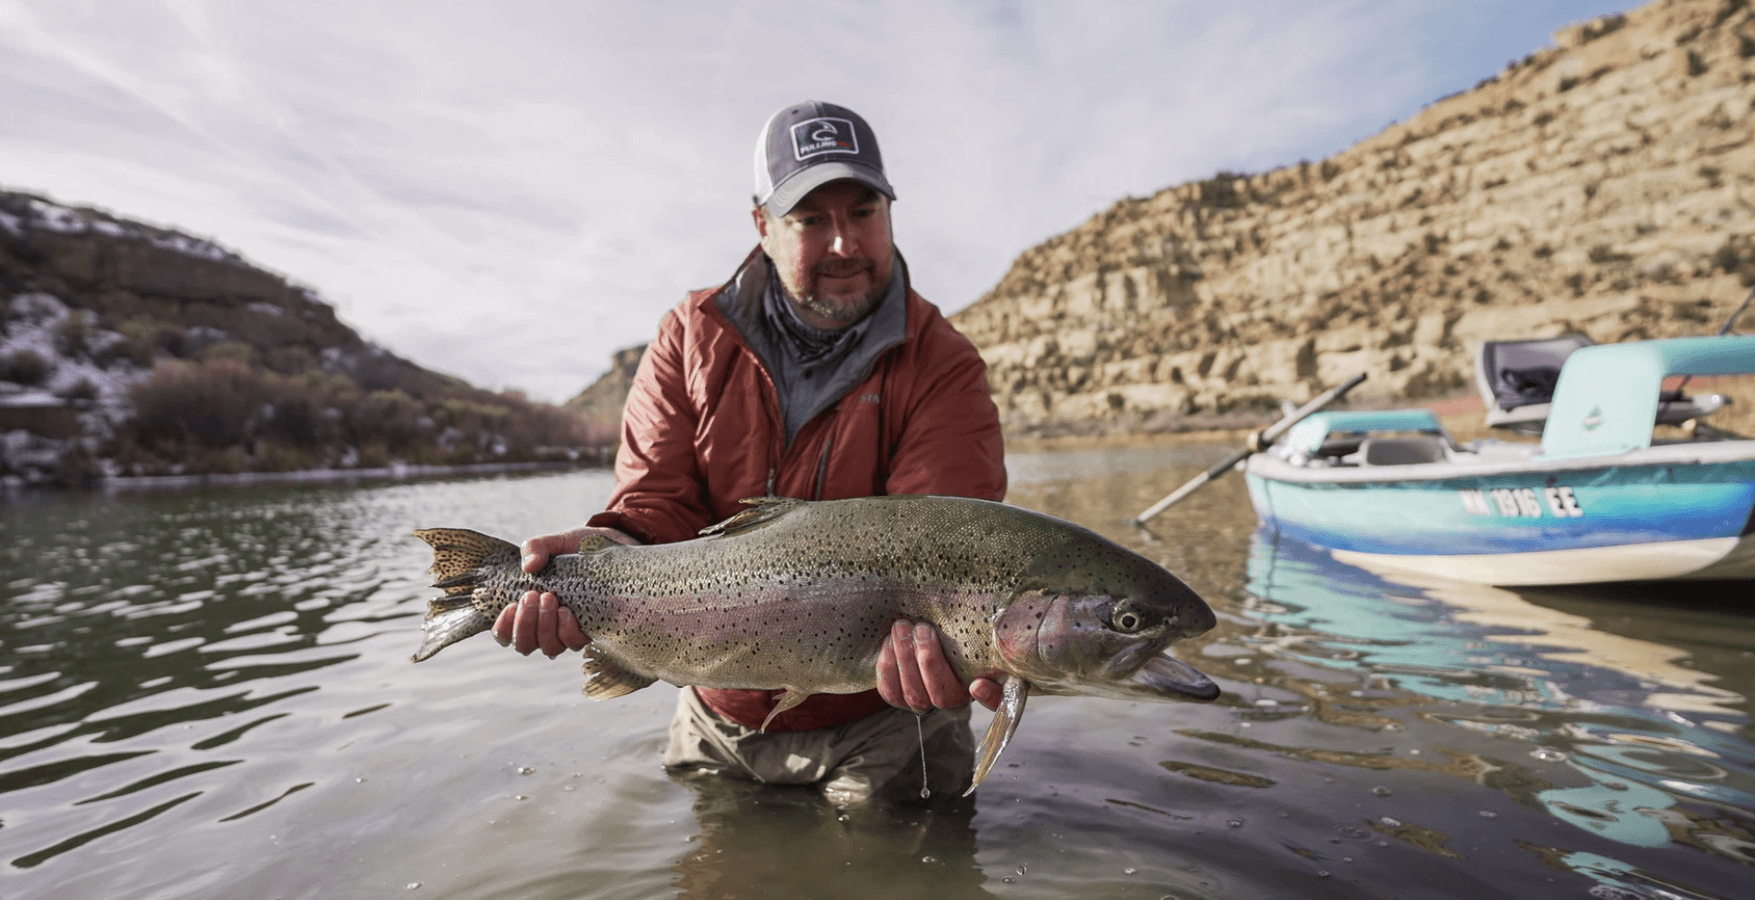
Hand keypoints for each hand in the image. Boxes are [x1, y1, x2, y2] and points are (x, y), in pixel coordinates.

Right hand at [491, 526, 637, 657]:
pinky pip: (574, 643)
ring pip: (549, 647)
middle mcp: (548, 624)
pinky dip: (567, 630)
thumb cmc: (581, 548)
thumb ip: (537, 547)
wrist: (617, 546)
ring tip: (550, 598)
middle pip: (525, 645)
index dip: (503, 627)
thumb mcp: (557, 542)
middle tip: (533, 596)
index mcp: (531, 607)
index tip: (511, 605)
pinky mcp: (593, 630)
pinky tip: (567, 611)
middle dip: (525, 624)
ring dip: (545, 626)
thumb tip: (529, 565)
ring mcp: (570, 629)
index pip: (506, 632)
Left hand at [876, 619, 1002, 712]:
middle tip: (922, 629)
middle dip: (929, 662)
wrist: (920, 626)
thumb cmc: (957, 623)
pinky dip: (887, 667)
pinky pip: (891, 693)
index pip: (999, 700)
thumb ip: (996, 623)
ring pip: (915, 696)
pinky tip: (888, 642)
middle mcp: (957, 698)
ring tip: (902, 628)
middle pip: (944, 697)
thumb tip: (1024, 609)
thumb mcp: (979, 621)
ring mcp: (927, 700)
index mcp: (987, 681)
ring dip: (905, 660)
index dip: (989, 698)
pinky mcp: (901, 697)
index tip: (977, 684)